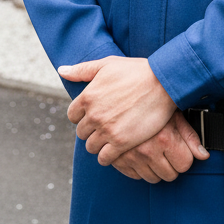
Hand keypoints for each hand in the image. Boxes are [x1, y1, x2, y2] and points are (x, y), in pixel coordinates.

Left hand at [59, 56, 180, 164]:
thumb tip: (61, 71)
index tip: (95, 114)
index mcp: (88, 96)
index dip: (83, 116)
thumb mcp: (107, 65)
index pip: (72, 116)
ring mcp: (107, 129)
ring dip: (99, 143)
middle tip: (106, 125)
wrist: (162, 82)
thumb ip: (81, 70)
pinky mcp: (121, 142)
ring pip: (91, 147)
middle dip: (91, 130)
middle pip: (81, 133)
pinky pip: (104, 158)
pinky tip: (118, 147)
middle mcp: (94, 114)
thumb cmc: (135, 71)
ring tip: (112, 137)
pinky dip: (108, 156)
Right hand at [111, 110, 209, 182]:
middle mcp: (147, 149)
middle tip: (165, 148)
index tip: (179, 147)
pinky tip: (140, 152)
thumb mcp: (174, 115)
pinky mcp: (118, 160)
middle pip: (170, 175)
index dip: (184, 156)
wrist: (122, 94)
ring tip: (153, 149)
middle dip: (171, 164)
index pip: (185, 165)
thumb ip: (190, 136)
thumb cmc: (151, 102)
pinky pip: (135, 176)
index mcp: (164, 138)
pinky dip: (139, 167)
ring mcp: (131, 156)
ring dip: (155, 167)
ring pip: (153, 178)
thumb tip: (203, 155)